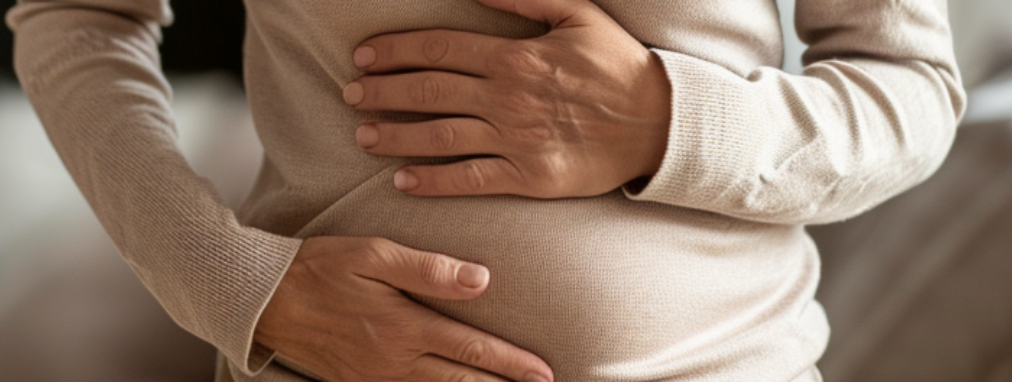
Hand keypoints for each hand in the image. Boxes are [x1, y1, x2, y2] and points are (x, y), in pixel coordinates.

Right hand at [255, 237, 553, 381]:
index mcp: (403, 327)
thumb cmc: (320, 267)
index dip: (511, 363)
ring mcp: (376, 379)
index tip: (543, 371)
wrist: (265, 298)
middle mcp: (393, 362)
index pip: (471, 349)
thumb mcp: (374, 255)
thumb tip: (482, 280)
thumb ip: (429, 269)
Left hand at [344, 0, 670, 197]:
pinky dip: (432, 180)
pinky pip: (469, 179)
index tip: (364, 56)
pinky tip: (402, 180)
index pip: (439, 48)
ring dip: (394, 135)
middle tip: (349, 94)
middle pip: (428, 91)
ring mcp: (516, 139)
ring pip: (439, 136)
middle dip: (381, 91)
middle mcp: (507, 97)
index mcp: (515, 55)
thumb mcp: (578, 13)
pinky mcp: (528, 177)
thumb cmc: (618, 65)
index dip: (395, 50)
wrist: (662, 123)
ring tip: (362, 135)